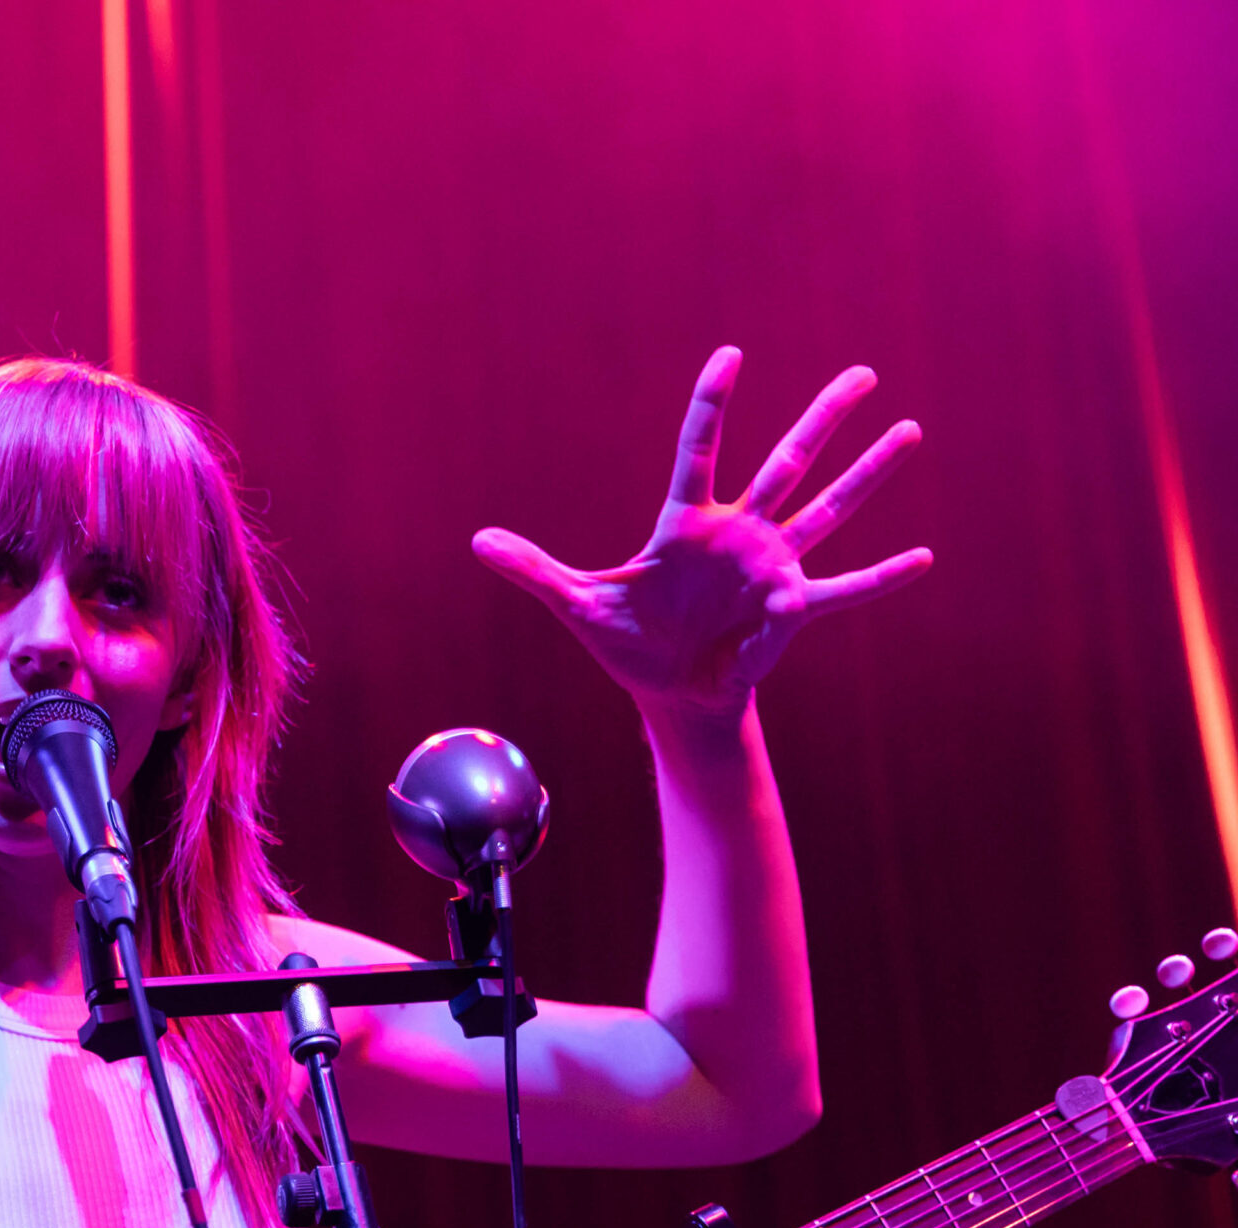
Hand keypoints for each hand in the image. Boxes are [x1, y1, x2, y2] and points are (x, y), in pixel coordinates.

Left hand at [472, 347, 929, 720]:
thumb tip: (478, 542)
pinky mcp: (790, 611)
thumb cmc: (627, 643)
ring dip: (870, 474)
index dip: (713, 405)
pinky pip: (843, 591)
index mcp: (686, 524)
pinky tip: (926, 557)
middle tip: (865, 372)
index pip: (700, 450)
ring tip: (912, 430)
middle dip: (825, 418)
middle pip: (787, 462)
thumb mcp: (577, 604)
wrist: (667, 696)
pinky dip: (882, 578)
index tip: (732, 355)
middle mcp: (740, 533)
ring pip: (828, 509)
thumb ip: (534, 570)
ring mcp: (772, 567)